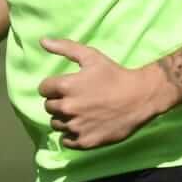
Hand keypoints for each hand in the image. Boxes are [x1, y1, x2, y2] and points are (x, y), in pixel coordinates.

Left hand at [37, 39, 169, 149]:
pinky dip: (70, 135)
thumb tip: (42, 40)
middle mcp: (67, 107)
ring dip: (63, 119)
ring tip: (79, 113)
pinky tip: (82, 126)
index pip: (43, 89)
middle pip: (48, 107)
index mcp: (65, 86)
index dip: (53, 87)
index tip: (65, 87)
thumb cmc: (114, 75)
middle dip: (58, 102)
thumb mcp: (91, 56)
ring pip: (56, 124)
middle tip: (75, 99)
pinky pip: (66, 141)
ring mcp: (76, 126)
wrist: (139, 98)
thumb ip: (65, 47)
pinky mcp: (85, 141)